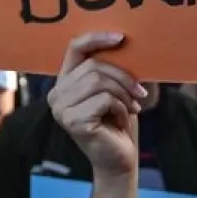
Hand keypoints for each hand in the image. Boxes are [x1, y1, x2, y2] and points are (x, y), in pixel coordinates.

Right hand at [47, 32, 145, 182]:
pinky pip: (104, 99)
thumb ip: (111, 69)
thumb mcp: (114, 90)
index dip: (96, 38)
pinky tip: (121, 120)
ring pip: (98, 81)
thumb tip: (126, 42)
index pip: (75, 48)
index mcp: (65, 81)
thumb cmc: (118, 123)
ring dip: (123, 94)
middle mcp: (56, 93)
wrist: (119, 160)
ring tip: (131, 108)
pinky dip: (120, 108)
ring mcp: (61, 108)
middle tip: (140, 93)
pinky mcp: (73, 120)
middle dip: (123, 78)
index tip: (121, 38)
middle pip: (93, 66)